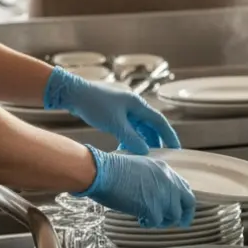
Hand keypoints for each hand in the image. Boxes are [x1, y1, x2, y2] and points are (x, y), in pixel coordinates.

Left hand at [43, 67, 180, 153]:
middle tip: (159, 155)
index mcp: (138, 105)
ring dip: (141, 140)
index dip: (169, 135)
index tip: (176, 148)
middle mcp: (134, 105)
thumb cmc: (94, 104)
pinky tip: (124, 147)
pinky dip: (129, 137)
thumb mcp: (115, 124)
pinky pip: (128, 127)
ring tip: (141, 154)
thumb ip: (131, 138)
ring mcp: (124, 108)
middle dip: (155, 140)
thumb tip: (145, 151)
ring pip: (139, 127)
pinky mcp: (114, 112)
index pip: (159, 121)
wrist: (72, 93)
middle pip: (150, 125)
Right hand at [76, 147, 195, 227]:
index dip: (184, 200)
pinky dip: (149, 224)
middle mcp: (169, 182)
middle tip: (181, 224)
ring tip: (150, 220)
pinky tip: (140, 220)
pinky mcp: (153, 208)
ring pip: (174, 215)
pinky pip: (157, 222)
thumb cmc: (112, 168)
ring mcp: (163, 195)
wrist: (102, 172)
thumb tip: (154, 192)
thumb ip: (152, 178)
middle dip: (185, 215)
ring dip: (163, 221)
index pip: (185, 187)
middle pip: (188, 203)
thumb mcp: (140, 166)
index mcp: (166, 170)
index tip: (183, 208)